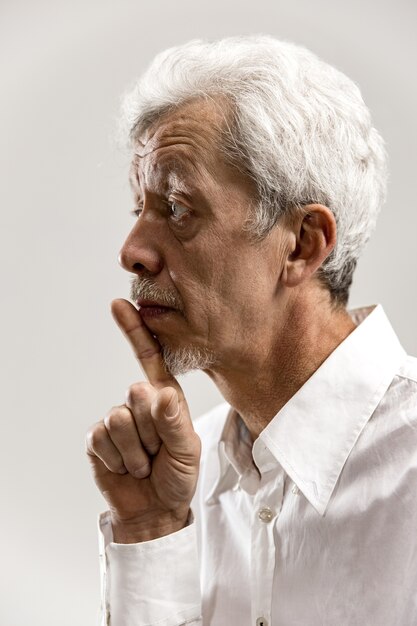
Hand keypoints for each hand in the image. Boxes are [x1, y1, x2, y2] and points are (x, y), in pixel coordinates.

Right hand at [86, 299, 200, 542]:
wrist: (154, 510)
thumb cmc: (177, 475)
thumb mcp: (188, 450)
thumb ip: (176, 422)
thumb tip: (161, 393)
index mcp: (164, 397)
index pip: (149, 358)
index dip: (135, 331)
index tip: (121, 304)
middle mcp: (138, 402)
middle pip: (136, 393)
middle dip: (152, 430)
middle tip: (159, 451)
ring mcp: (116, 419)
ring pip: (119, 419)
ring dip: (136, 451)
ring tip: (145, 463)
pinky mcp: (97, 439)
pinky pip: (102, 439)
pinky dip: (118, 460)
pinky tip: (125, 468)